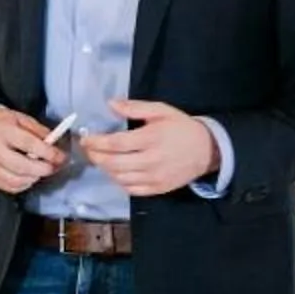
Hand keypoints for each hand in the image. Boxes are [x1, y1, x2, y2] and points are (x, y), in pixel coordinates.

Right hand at [0, 109, 68, 194]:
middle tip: (53, 167)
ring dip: (34, 178)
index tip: (60, 156)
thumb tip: (54, 145)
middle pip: (21, 166)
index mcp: (3, 131)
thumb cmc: (2, 123)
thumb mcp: (22, 119)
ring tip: (41, 171)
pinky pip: (9, 187)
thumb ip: (39, 131)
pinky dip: (23, 185)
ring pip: (15, 180)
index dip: (47, 152)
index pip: (28, 144)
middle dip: (42, 169)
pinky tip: (29, 177)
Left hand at [78, 100, 218, 196]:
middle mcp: (152, 160)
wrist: (208, 150)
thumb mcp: (161, 110)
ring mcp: (155, 177)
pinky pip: (131, 189)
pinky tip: (116, 172)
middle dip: (96, 157)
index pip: (116, 143)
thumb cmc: (181, 128)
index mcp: (152, 138)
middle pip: (114, 163)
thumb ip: (135, 107)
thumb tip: (111, 104)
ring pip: (120, 178)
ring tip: (101, 159)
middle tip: (89, 150)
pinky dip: (119, 181)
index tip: (86, 138)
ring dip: (105, 169)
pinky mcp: (158, 189)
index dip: (97, 142)